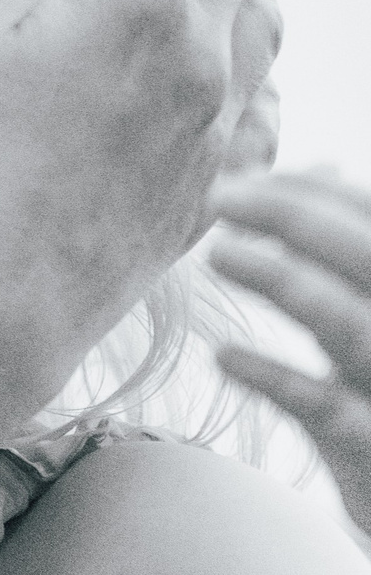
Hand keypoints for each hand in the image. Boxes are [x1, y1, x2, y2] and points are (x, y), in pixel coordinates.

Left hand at [210, 171, 370, 526]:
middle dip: (296, 216)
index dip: (317, 192)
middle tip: (218, 196)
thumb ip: (348, 260)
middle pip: (368, 256)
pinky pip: (324, 406)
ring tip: (219, 254)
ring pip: (349, 322)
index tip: (246, 179)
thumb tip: (316, 167)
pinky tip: (225, 358)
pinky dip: (273, 377)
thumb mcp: (369, 325)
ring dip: (283, 281)